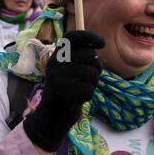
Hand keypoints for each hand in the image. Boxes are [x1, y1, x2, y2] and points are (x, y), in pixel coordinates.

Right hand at [23, 30, 104, 151]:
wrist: (51, 118)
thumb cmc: (65, 92)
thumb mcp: (68, 71)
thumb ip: (79, 58)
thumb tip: (97, 46)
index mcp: (56, 56)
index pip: (72, 37)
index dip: (89, 36)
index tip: (102, 43)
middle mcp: (54, 63)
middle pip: (89, 55)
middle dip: (96, 68)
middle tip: (90, 79)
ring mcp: (58, 77)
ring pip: (92, 73)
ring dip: (93, 84)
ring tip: (81, 89)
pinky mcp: (63, 92)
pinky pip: (89, 89)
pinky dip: (88, 96)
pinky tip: (77, 99)